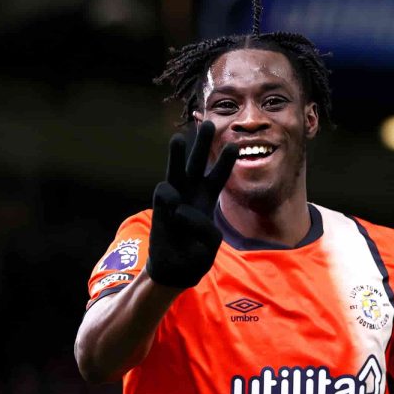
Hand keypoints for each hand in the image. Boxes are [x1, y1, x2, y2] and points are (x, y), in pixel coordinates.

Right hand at [146, 121, 237, 288]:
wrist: (174, 269)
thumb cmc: (195, 254)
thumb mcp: (211, 243)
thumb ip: (203, 227)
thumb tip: (180, 208)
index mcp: (208, 200)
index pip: (218, 177)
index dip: (224, 162)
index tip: (234, 146)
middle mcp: (191, 193)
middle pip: (198, 164)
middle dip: (203, 145)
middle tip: (209, 124)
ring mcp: (174, 198)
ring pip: (176, 171)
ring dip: (177, 155)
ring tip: (178, 138)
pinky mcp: (160, 207)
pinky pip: (165, 192)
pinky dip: (170, 196)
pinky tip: (175, 207)